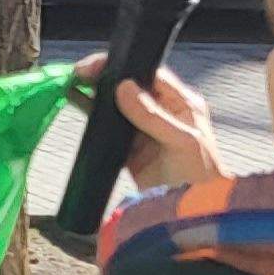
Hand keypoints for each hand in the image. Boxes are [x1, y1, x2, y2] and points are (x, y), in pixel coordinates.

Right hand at [76, 56, 227, 192]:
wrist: (187, 209)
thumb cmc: (199, 176)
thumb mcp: (182, 141)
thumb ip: (153, 116)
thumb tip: (125, 88)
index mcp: (181, 104)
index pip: (151, 75)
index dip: (126, 67)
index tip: (102, 66)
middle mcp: (161, 111)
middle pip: (129, 85)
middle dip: (106, 76)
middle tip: (82, 72)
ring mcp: (142, 127)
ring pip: (115, 102)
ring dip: (96, 92)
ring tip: (74, 82)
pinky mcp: (127, 144)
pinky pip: (105, 123)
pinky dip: (90, 111)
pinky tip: (75, 100)